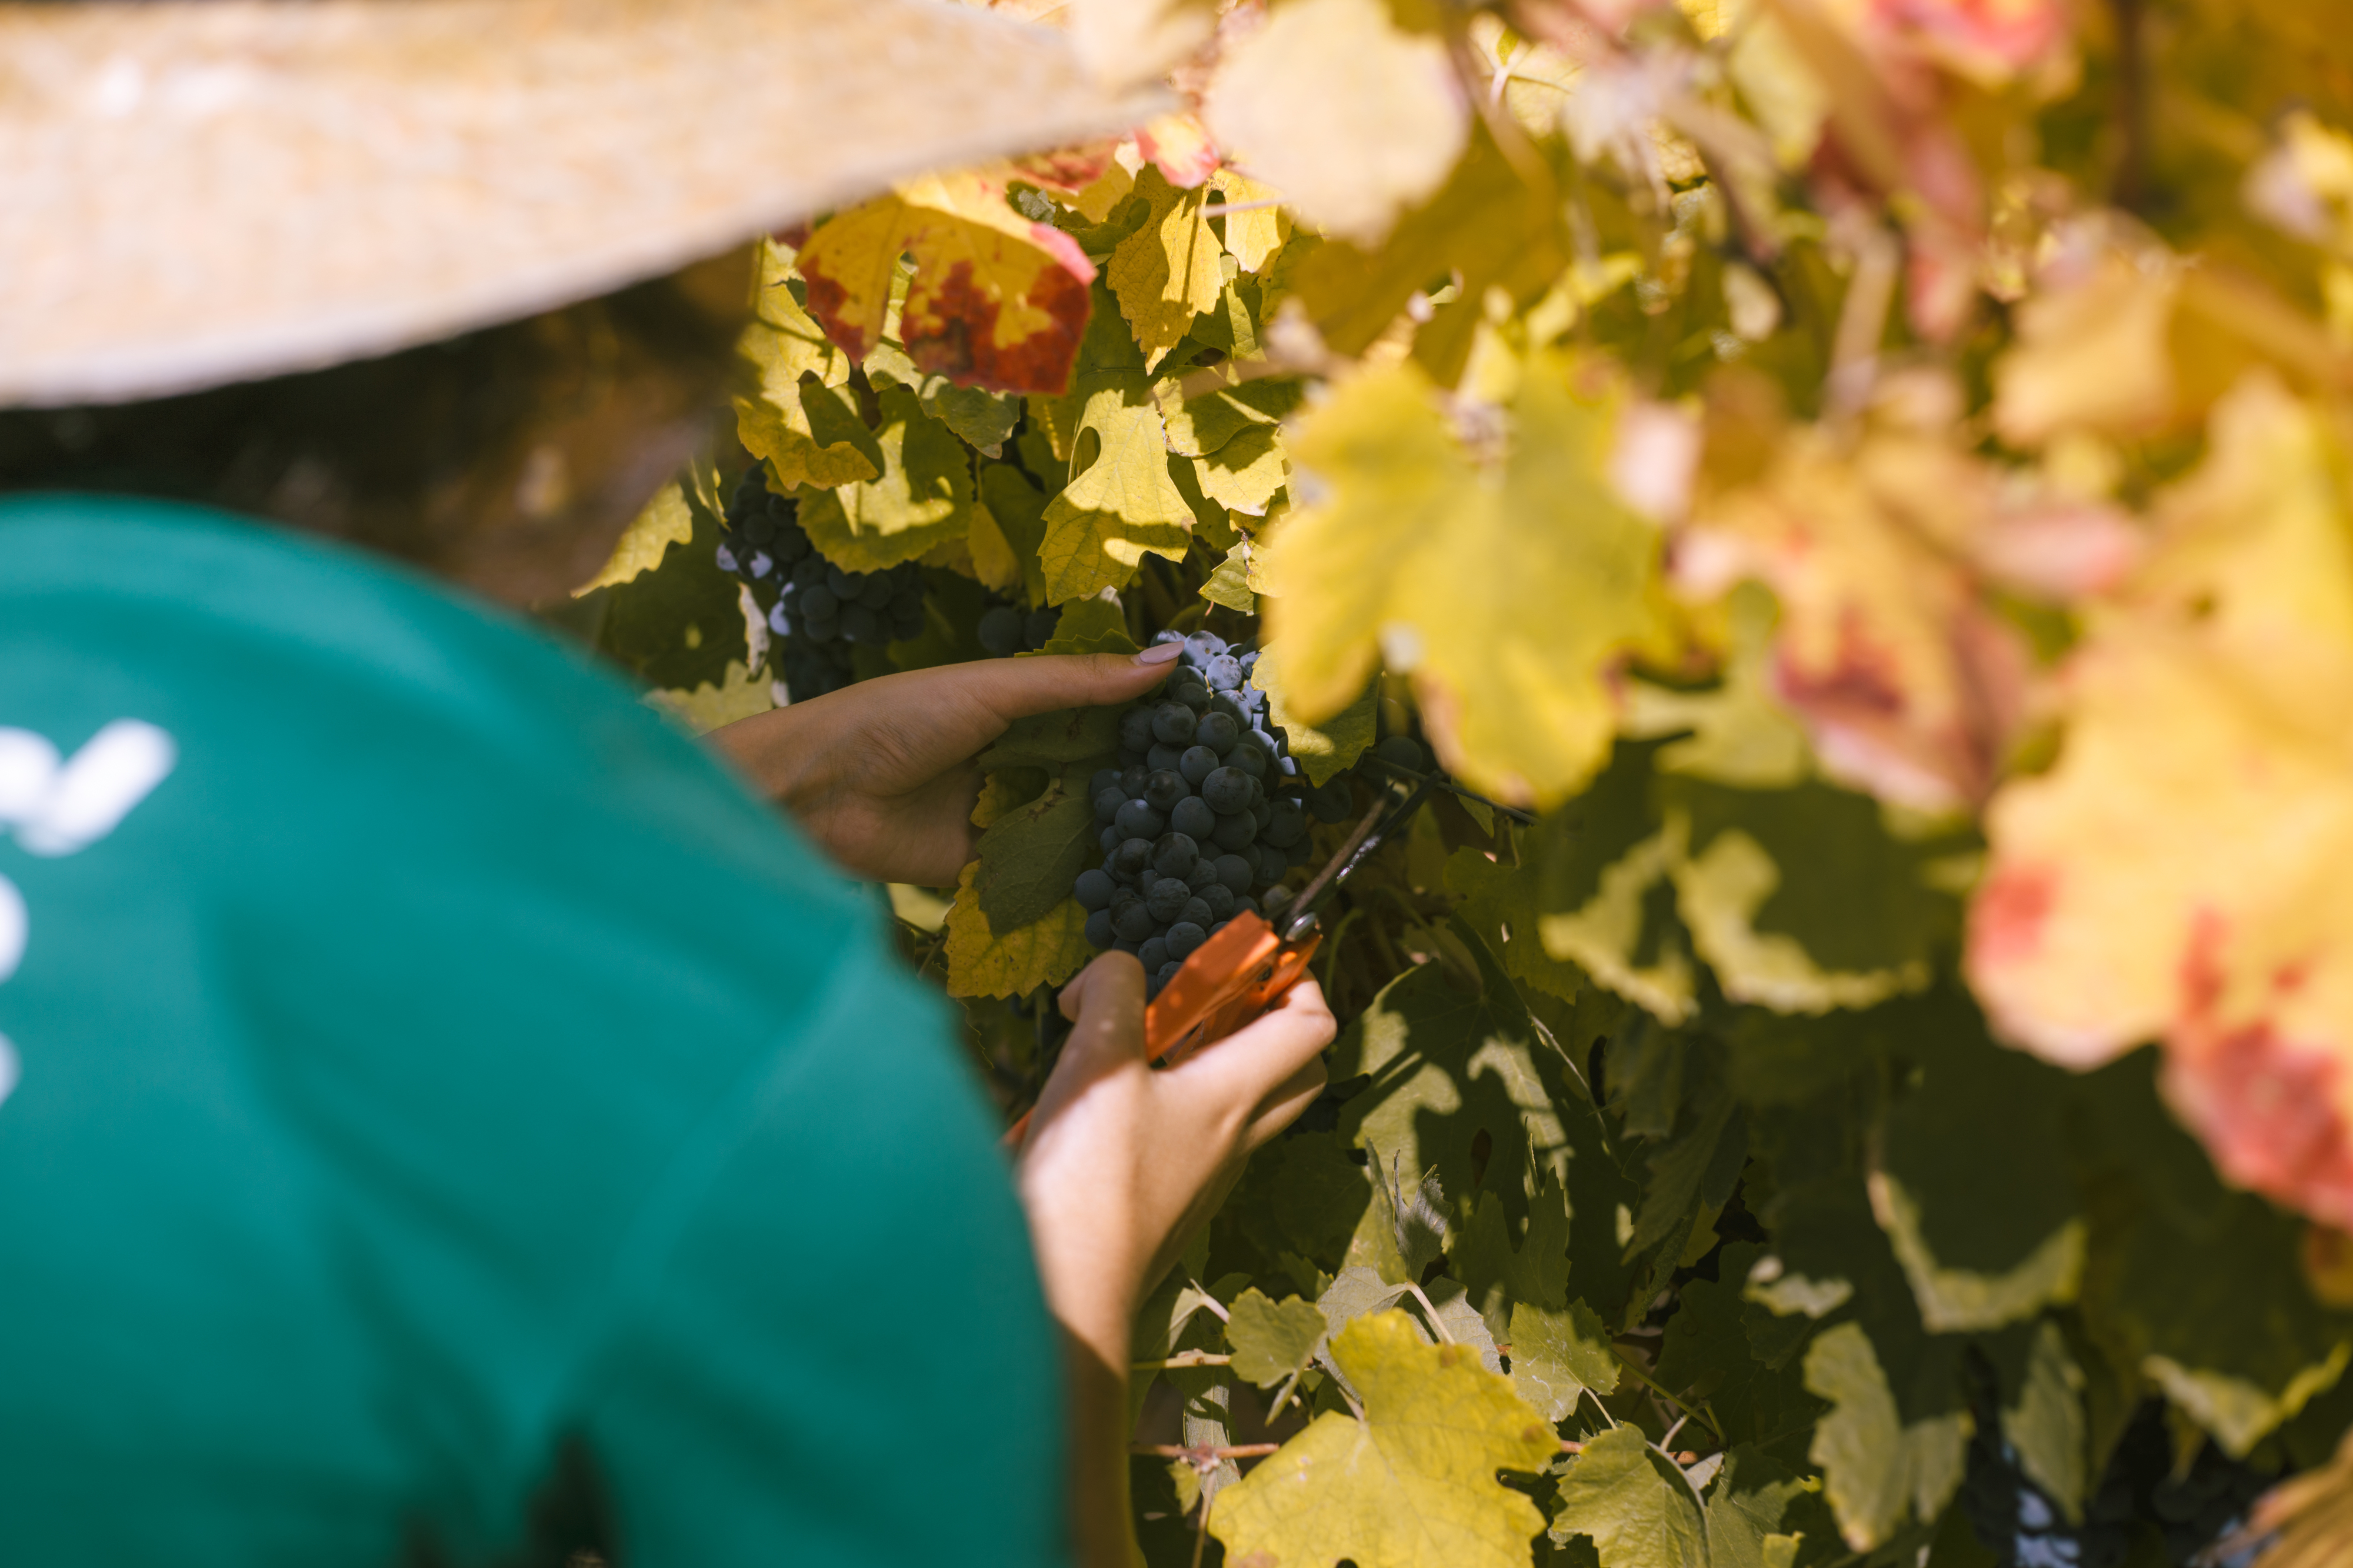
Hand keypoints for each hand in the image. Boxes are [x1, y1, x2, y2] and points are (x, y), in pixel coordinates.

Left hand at [706, 645, 1181, 885]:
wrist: (817, 794)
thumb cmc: (897, 718)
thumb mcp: (994, 691)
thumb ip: (1078, 683)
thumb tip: (1167, 659)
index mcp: (1021, 707)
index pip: (1102, 711)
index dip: (1152, 721)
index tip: (1218, 731)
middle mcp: (1020, 760)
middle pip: (1097, 772)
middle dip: (1145, 785)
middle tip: (1224, 801)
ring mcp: (1006, 815)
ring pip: (1077, 825)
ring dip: (1119, 835)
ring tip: (1196, 847)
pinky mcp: (988, 868)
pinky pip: (1044, 873)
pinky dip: (1079, 879)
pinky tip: (1136, 886)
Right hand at [1015, 954, 1334, 1567]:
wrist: (1066, 1289)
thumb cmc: (1092, 1176)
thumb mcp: (1098, 1060)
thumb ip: (1109, 993)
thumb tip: (1106, 972)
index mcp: (1236, 1096)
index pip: (1311, 1027)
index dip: (1297, 980)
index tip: (1253, 954)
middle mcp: (1235, 1140)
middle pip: (1294, 1074)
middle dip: (1267, 1024)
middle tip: (1208, 997)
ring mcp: (1204, 1181)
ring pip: (1241, 1110)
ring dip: (1212, 1066)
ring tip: (1143, 1040)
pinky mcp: (1166, 1208)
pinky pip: (1190, 1145)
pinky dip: (1168, 1109)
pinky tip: (1108, 1102)